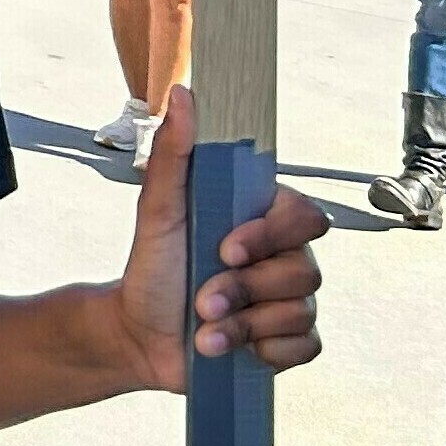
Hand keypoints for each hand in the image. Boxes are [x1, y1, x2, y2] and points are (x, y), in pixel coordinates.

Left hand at [111, 86, 326, 392]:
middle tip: (202, 300)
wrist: (139, 334)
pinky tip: (230, 349)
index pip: (305, 216)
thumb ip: (174, 153)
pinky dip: (265, 351)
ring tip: (204, 329)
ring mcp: (290, 300)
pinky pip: (306, 346)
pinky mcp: (288, 342)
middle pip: (306, 270)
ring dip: (244, 324)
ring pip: (301, 311)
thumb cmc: (152, 266)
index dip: (271, 236)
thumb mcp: (158, 210)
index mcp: (263, 218)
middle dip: (246, 290)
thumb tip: (184, 94)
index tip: (226, 250)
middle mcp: (285, 256)